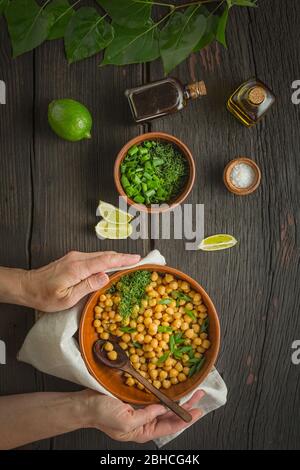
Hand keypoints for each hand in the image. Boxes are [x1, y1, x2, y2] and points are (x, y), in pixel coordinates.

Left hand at [20, 251, 139, 311]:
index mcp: (78, 267)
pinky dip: (105, 260)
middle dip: (123, 257)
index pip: (106, 260)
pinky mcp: (73, 259)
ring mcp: (75, 257)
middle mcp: (77, 258)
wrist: (27, 286)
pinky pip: (94, 258)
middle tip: (139, 261)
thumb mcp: (67, 298)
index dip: (123, 259)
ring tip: (129, 263)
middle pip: (105, 255)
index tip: (137, 259)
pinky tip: (111, 266)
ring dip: (115, 258)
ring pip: (100, 255)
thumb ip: (88, 286)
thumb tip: (106, 277)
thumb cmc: (44, 295)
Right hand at [81, 389, 203, 442]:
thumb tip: (162, 407)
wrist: (85, 404)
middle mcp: (144, 421)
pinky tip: (172, 386)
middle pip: (170, 414)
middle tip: (199, 395)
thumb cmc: (101, 415)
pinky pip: (154, 395)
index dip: (185, 418)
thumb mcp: (125, 421)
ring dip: (177, 397)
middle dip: (186, 406)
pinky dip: (164, 390)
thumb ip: (146, 416)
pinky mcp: (135, 398)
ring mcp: (140, 409)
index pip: (169, 426)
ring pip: (164, 404)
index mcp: (143, 431)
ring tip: (191, 391)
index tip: (198, 411)